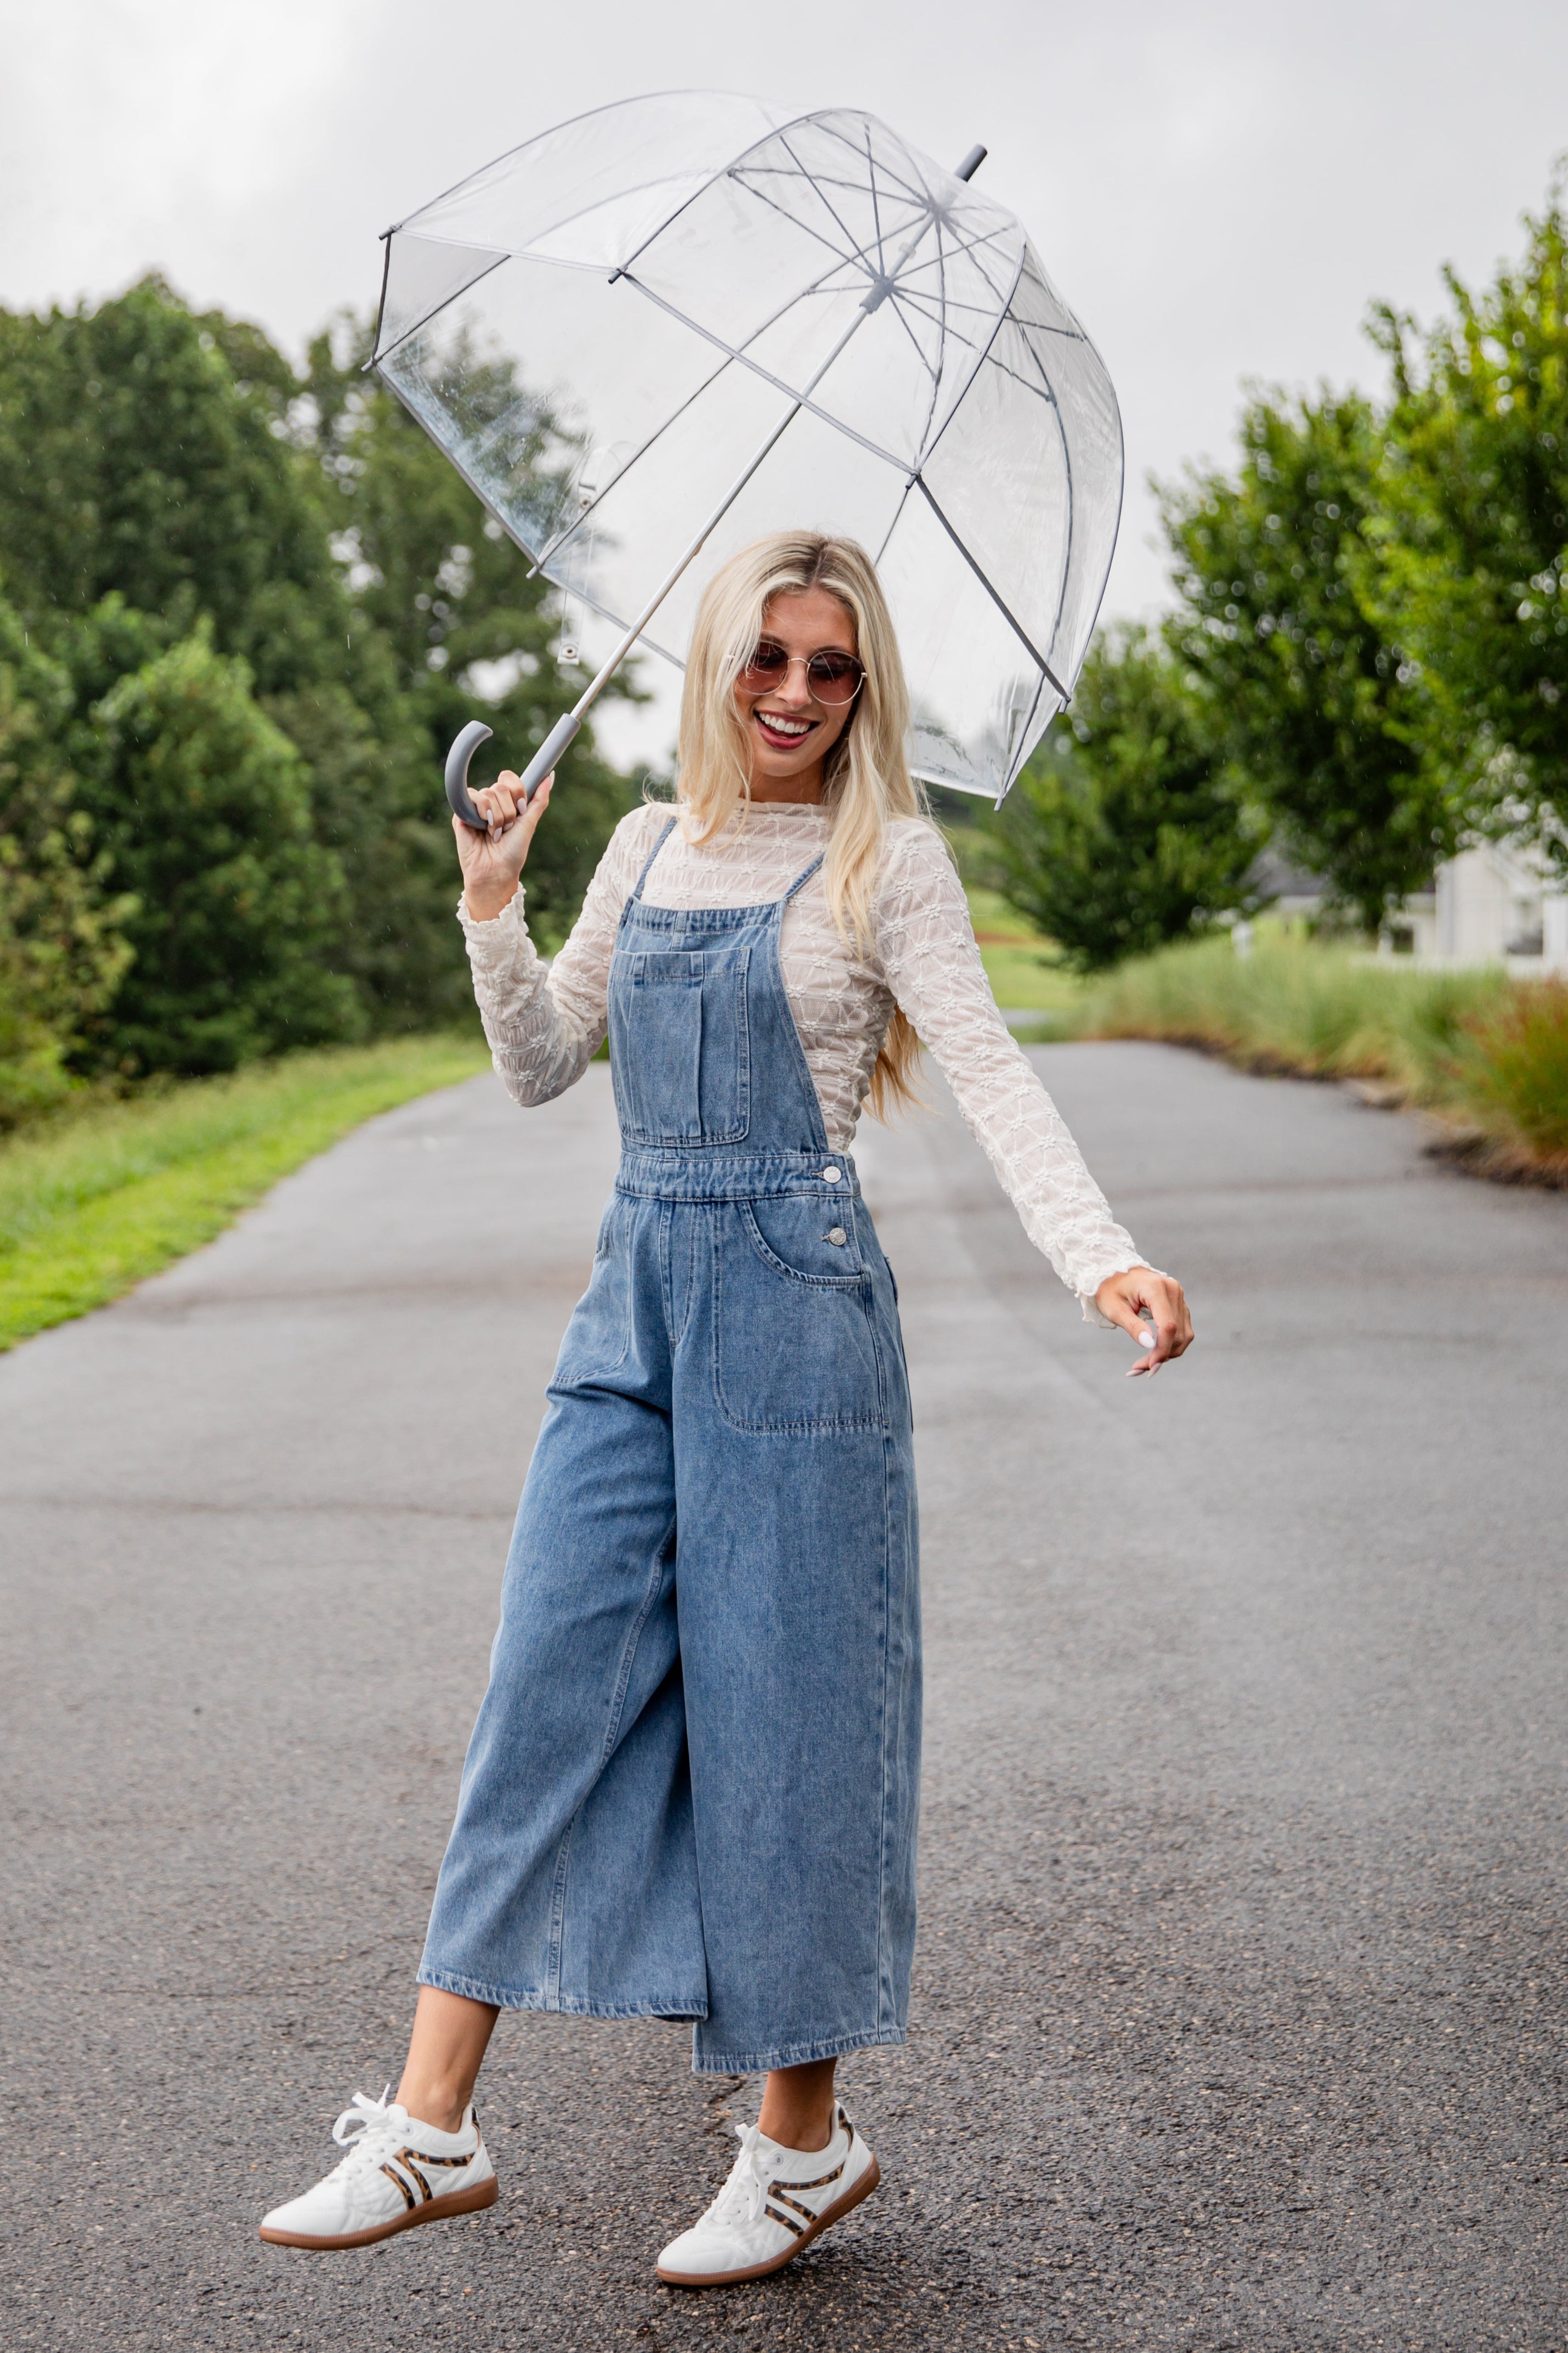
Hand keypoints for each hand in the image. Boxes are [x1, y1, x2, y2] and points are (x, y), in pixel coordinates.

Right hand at [453, 770, 553, 921]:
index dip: (517, 791)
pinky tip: (483, 827)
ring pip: (489, 793)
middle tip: (506, 828)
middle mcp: (490, 803)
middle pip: (501, 787)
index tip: (521, 810)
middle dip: (509, 811)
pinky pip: (472, 796)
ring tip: (494, 833)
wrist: (495, 872)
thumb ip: (539, 800)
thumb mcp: (529, 824)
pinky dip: (482, 812)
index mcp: (506, 803)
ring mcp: (475, 807)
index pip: (509, 779)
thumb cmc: (513, 853)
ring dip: (498, 817)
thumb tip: (550, 776)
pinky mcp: (461, 813)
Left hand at [1094, 1264, 1193, 1377]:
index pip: (1168, 1326)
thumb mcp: (1113, 1308)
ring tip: (1143, 1364)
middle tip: (1137, 1369)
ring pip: (1183, 1335)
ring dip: (1167, 1353)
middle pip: (1177, 1333)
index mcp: (1156, 1288)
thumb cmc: (1109, 1289)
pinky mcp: (1179, 1304)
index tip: (1148, 1367)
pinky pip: (1181, 1330)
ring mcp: (1179, 1296)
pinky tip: (1153, 1354)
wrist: (1114, 1272)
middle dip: (1161, 1355)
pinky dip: (1170, 1345)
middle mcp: (1173, 1290)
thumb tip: (1150, 1345)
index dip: (1161, 1350)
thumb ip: (1133, 1326)